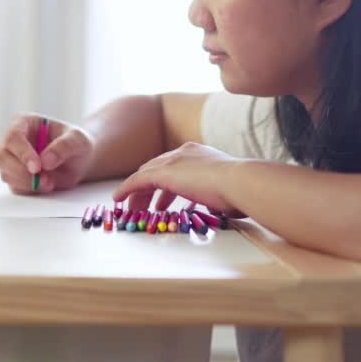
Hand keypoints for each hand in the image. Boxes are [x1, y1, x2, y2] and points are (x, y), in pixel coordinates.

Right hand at [0, 114, 93, 193]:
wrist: (78, 161)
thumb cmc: (76, 144)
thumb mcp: (77, 140)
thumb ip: (64, 147)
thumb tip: (45, 161)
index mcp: (25, 123)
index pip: (13, 136)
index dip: (22, 153)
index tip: (37, 167)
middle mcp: (14, 140)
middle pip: (2, 156)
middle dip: (22, 172)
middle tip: (44, 179)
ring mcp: (12, 159)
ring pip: (6, 173)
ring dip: (27, 183)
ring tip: (50, 182)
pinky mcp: (16, 176)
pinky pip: (15, 187)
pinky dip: (30, 190)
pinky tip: (46, 185)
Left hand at [112, 143, 247, 216]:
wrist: (241, 182)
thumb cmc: (241, 190)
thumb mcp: (227, 190)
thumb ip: (216, 194)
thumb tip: (216, 205)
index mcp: (199, 153)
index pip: (174, 165)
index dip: (165, 183)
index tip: (161, 199)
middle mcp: (183, 152)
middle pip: (157, 168)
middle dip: (149, 188)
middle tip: (144, 205)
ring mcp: (173, 161)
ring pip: (145, 175)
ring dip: (138, 192)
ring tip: (134, 209)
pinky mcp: (163, 172)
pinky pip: (137, 181)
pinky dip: (126, 189)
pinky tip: (119, 200)